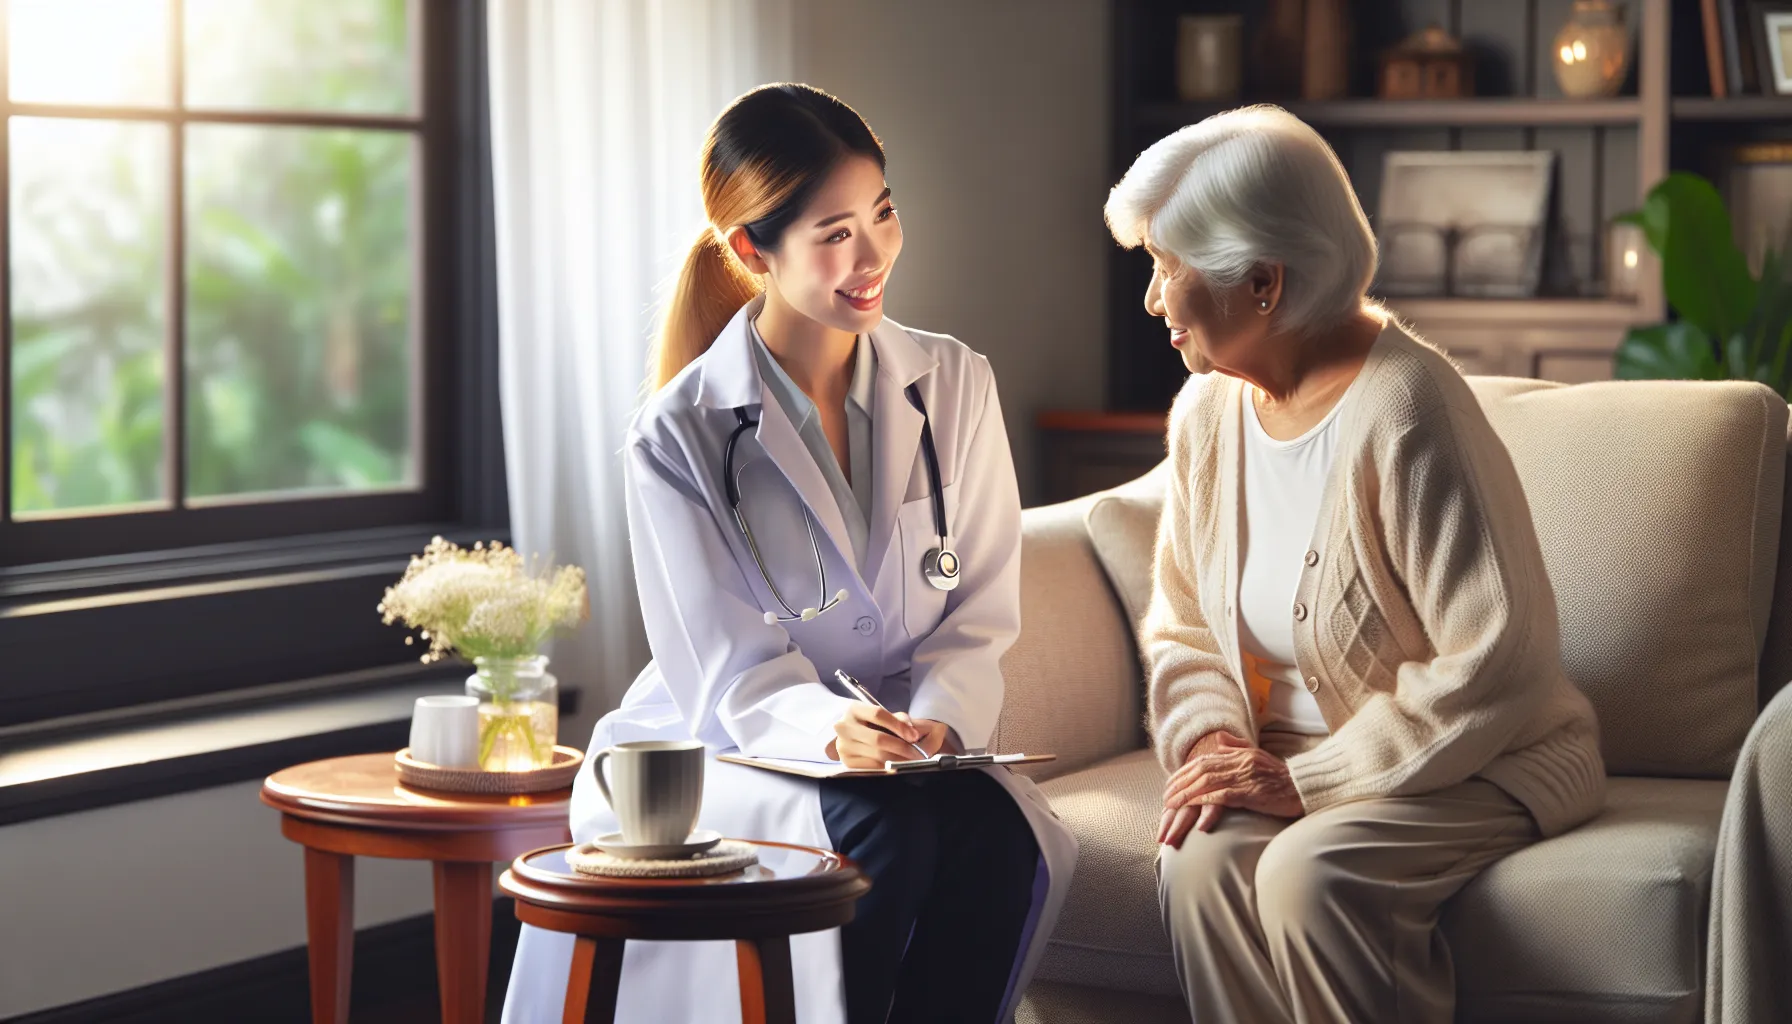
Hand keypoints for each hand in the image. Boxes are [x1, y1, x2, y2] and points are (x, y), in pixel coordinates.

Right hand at [827, 705, 944, 767]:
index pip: (878, 714)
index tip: (914, 736)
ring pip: (877, 755)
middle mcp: (844, 727)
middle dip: (902, 747)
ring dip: (898, 760)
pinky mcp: (847, 762)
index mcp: (854, 709)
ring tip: (912, 761)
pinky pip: (873, 767)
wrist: (852, 737)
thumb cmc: (872, 724)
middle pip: (878, 738)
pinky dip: (888, 768)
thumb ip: (900, 719)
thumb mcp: (884, 716)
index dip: (898, 725)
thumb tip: (912, 732)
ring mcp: (844, 746)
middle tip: (918, 754)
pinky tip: (898, 767)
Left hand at [1158, 731, 1302, 846]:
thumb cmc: (1282, 777)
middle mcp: (1239, 762)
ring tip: (1171, 805)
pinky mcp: (1251, 792)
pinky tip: (1192, 807)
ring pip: (1207, 783)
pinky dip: (1205, 800)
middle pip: (1201, 771)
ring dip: (1186, 794)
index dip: (1183, 772)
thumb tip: (1220, 739)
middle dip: (1179, 784)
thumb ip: (1237, 747)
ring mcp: (1245, 777)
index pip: (1203, 761)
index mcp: (1239, 754)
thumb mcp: (1258, 756)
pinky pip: (1223, 795)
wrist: (1305, 786)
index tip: (1169, 784)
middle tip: (1164, 797)